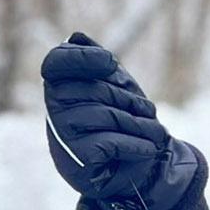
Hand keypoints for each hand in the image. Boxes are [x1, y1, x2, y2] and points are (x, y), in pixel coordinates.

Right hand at [42, 32, 173, 204]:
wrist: (135, 171)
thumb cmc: (123, 125)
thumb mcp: (115, 90)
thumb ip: (98, 65)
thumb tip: (75, 37)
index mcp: (60, 88)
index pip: (56, 63)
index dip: (82, 59)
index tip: (110, 63)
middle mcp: (54, 111)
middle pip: (97, 90)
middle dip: (130, 100)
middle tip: (147, 112)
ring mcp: (63, 136)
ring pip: (107, 116)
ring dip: (141, 124)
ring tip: (154, 132)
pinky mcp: (76, 160)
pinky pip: (112, 142)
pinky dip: (138, 145)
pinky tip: (148, 148)